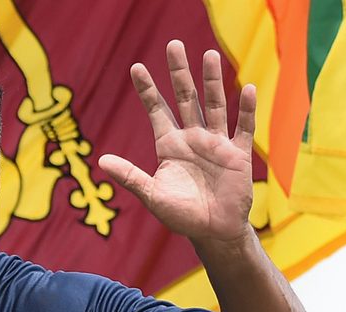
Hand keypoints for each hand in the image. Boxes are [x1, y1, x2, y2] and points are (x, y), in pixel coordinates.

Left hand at [99, 40, 256, 242]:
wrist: (212, 232)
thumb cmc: (180, 215)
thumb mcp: (151, 195)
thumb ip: (129, 176)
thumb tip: (100, 161)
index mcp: (169, 145)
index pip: (156, 111)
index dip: (147, 90)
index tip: (136, 68)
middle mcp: (192, 138)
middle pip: (185, 98)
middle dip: (179, 73)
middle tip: (173, 45)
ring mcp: (216, 144)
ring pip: (214, 105)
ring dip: (212, 81)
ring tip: (209, 55)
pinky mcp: (237, 154)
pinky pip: (242, 127)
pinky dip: (245, 109)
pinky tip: (245, 88)